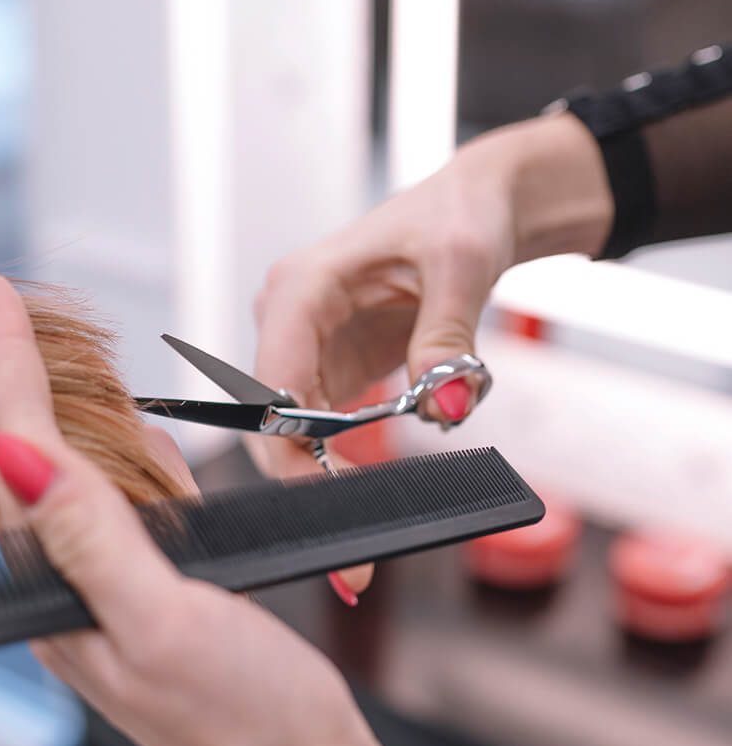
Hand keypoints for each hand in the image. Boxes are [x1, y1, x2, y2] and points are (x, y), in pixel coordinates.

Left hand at [0, 268, 462, 745]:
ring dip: (56, 401)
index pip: (14, 448)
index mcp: (56, 588)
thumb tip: (18, 455)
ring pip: (71, 465)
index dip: (0, 360)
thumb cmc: (242, 724)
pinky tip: (129, 436)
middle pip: (18, 449)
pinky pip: (121, 497)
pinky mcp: (150, 580)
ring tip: (28, 340)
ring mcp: (107, 579)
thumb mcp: (163, 624)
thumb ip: (91, 537)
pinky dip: (122, 449)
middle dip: (0, 365)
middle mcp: (68, 581)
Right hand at [249, 113, 612, 481]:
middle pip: (270, 416)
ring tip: (366, 517)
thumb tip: (445, 404)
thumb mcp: (462, 267)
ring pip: (290, 428)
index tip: (325, 495)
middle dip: (302, 475)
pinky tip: (366, 484)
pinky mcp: (329, 363)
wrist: (475, 206)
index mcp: (302, 287)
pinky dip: (340, 455)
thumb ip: (447, 338)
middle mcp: (289, 316)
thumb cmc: (459, 215)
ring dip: (322, 472)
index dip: (286, 446)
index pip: (271, 383)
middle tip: (349, 539)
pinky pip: (320, 422)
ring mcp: (305, 342)